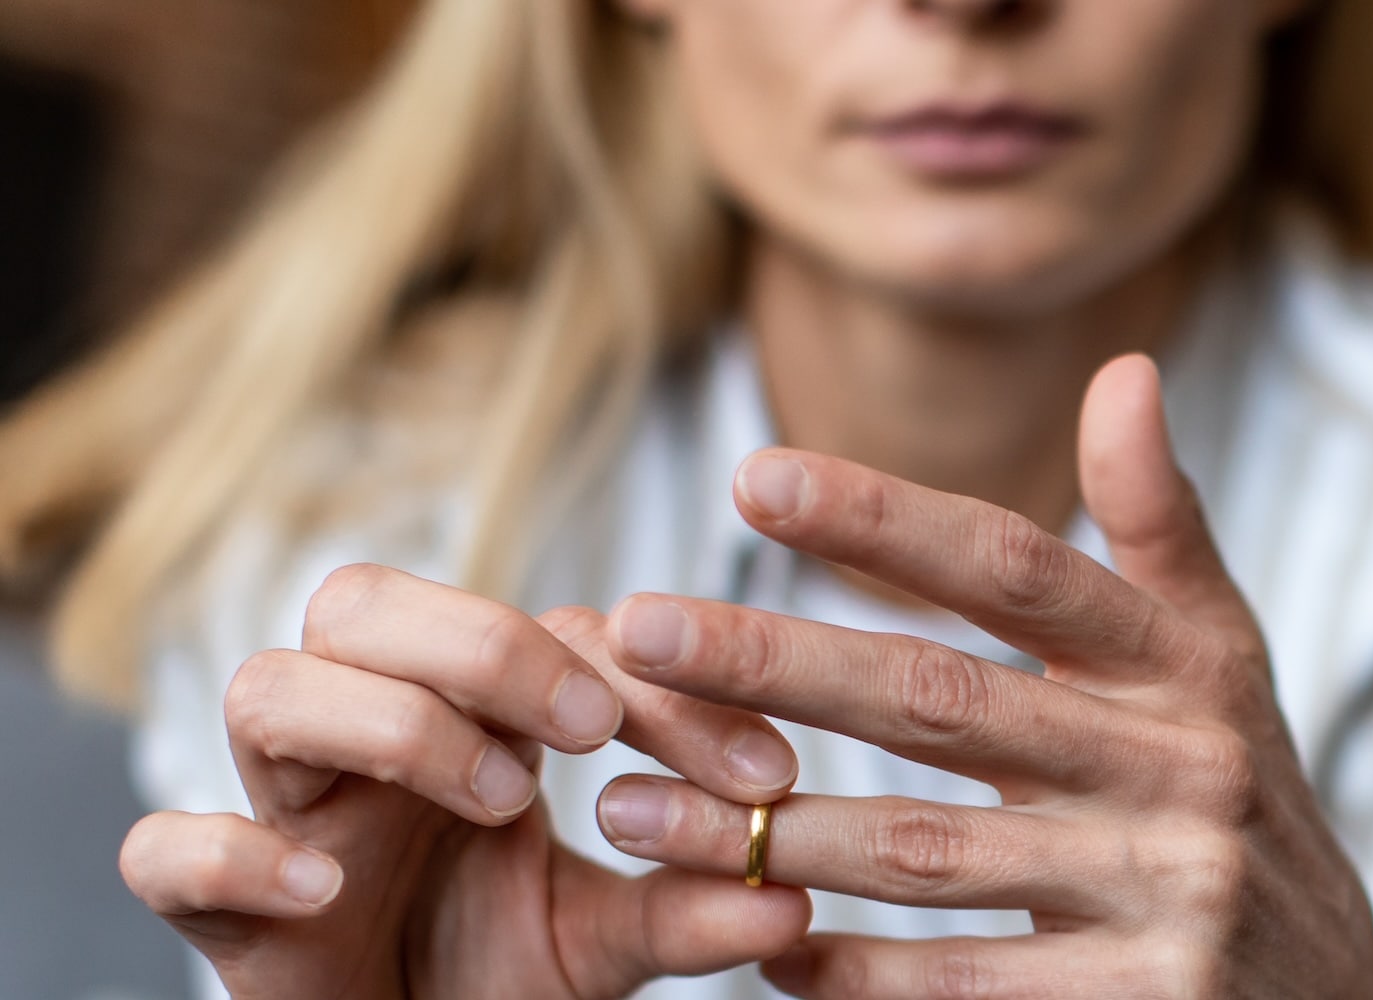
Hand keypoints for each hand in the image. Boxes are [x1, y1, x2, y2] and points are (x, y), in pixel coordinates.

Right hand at [118, 569, 813, 998]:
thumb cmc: (497, 973)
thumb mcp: (612, 942)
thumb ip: (686, 911)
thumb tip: (790, 903)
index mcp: (468, 718)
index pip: (547, 634)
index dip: (654, 681)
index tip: (761, 771)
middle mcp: (365, 740)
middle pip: (361, 603)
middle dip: (482, 642)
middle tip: (591, 727)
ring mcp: (287, 817)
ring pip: (266, 688)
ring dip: (389, 722)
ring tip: (499, 796)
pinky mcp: (225, 916)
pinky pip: (166, 852)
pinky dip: (233, 854)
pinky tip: (322, 887)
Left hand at [592, 355, 1372, 998]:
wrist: (1333, 999)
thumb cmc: (1235, 800)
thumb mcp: (1220, 664)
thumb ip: (1160, 528)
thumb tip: (1125, 370)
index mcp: (1191, 666)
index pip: (1020, 569)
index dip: (885, 521)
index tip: (753, 477)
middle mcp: (1187, 767)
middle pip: (947, 700)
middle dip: (780, 662)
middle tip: (637, 630)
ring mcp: (1169, 892)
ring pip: (928, 852)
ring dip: (770, 831)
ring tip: (637, 809)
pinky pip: (963, 985)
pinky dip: (852, 971)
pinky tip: (756, 942)